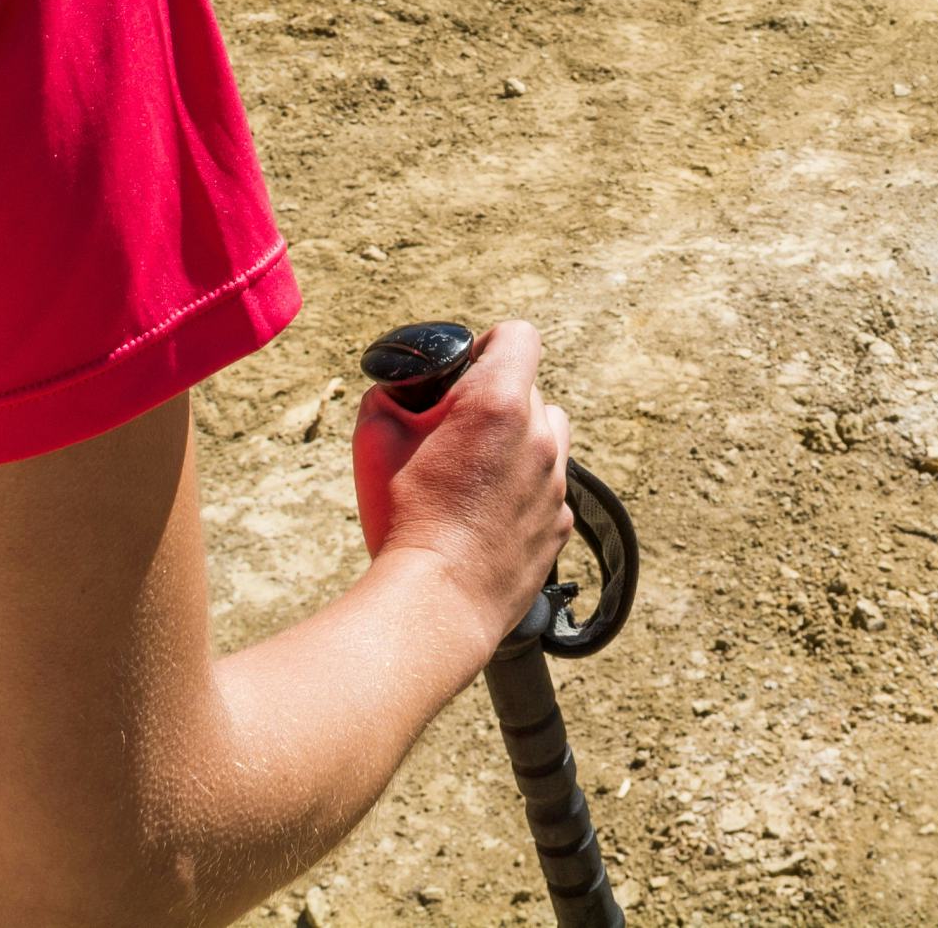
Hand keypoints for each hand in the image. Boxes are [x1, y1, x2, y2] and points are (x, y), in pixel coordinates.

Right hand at [350, 320, 571, 655]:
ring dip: (520, 441)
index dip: (489, 345)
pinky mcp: (561, 524)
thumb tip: (404, 390)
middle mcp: (540, 436)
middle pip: (529, 390)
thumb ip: (394, 395)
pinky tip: (487, 514)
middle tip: (454, 433)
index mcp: (499, 401)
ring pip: (548, 436)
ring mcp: (557, 482)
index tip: (466, 372)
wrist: (435, 601)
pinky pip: (548, 488)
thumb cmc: (402, 517)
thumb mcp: (376, 435)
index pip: (518, 335)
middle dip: (494, 401)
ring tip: (477, 471)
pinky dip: (524, 490)